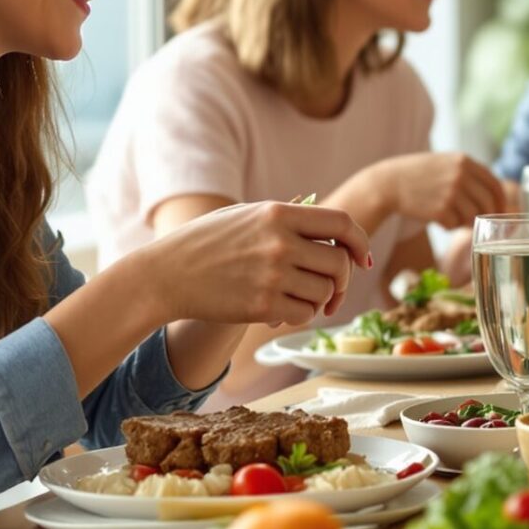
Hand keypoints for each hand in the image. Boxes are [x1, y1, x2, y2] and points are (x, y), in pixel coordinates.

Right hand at [140, 201, 372, 328]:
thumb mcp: (245, 216)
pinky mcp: (262, 305)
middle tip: (334, 291)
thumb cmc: (206, 243)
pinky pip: (304, 314)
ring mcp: (271, 274)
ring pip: (324, 292)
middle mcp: (280, 242)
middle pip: (340, 263)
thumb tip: (332, 230)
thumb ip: (287, 219)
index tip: (362, 259)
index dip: (360, 242)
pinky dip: (301, 315)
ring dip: (320, 300)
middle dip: (343, 281)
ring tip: (300, 298)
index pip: (342, 223)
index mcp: (278, 213)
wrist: (166, 274)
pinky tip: (284, 311)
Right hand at [386, 151, 504, 229]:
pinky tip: (438, 220)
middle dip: (485, 215)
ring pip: (473, 217)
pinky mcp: (440, 209)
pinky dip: (449, 227)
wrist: (389, 183)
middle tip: (477, 222)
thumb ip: (468, 172)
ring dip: (465, 222)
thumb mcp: (445, 163)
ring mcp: (451, 192)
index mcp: (464, 161)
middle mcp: (460, 175)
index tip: (500, 210)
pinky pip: (455, 225)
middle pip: (487, 202)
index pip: (494, 183)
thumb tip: (495, 195)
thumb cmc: (418, 175)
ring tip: (451, 218)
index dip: (500, 200)